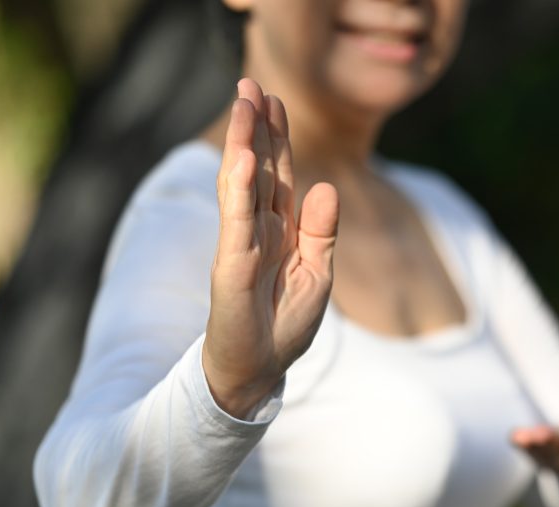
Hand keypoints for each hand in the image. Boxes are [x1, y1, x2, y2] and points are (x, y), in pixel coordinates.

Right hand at [203, 78, 339, 417]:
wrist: (259, 370)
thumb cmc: (286, 324)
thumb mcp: (318, 273)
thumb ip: (322, 230)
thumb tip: (327, 185)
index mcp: (282, 231)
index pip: (279, 175)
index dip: (277, 138)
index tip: (273, 98)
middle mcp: (259, 231)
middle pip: (259, 170)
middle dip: (255, 127)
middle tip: (249, 83)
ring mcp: (242, 246)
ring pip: (243, 186)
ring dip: (243, 144)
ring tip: (243, 104)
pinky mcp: (231, 267)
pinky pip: (236, 222)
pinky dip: (238, 190)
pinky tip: (240, 159)